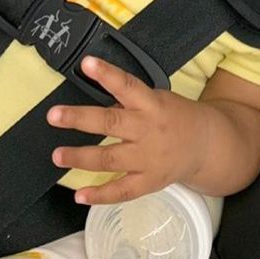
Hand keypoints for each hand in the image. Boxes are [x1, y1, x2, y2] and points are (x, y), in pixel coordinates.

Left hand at [47, 56, 209, 203]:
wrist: (206, 144)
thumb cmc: (174, 116)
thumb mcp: (157, 99)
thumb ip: (129, 101)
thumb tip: (95, 98)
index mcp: (151, 104)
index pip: (127, 85)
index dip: (107, 74)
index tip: (87, 63)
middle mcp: (148, 129)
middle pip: (111, 123)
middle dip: (79, 119)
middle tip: (53, 115)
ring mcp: (148, 158)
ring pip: (110, 159)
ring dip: (80, 157)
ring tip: (57, 155)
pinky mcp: (149, 181)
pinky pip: (122, 191)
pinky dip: (100, 195)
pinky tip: (80, 195)